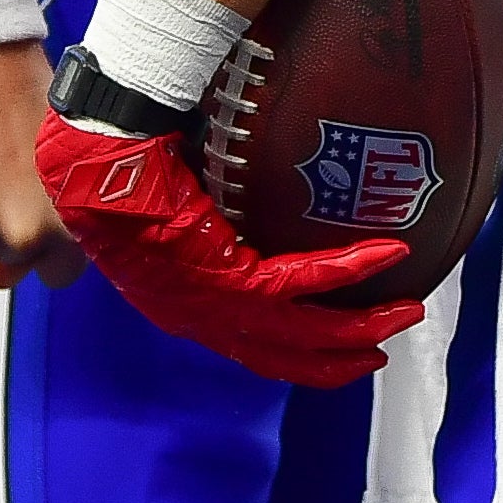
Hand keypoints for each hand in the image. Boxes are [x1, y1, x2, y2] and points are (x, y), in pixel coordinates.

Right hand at [0, 41, 85, 288]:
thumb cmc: (27, 90)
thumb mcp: (68, 152)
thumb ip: (62, 204)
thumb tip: (47, 244)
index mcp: (66, 219)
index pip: (60, 272)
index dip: (46, 254)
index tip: (35, 234)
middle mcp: (23, 235)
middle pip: (7, 263)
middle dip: (1, 236)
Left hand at [33, 112, 423, 385]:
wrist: (96, 145)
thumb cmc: (119, 157)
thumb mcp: (167, 194)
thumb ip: (209, 204)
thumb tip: (244, 169)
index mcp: (180, 300)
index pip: (246, 340)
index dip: (294, 349)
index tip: (334, 342)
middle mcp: (194, 313)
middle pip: (279, 352)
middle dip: (336, 357)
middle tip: (381, 351)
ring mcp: (206, 301)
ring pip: (298, 330)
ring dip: (357, 325)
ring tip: (406, 312)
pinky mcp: (219, 275)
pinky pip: (297, 283)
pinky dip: (346, 272)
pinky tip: (387, 256)